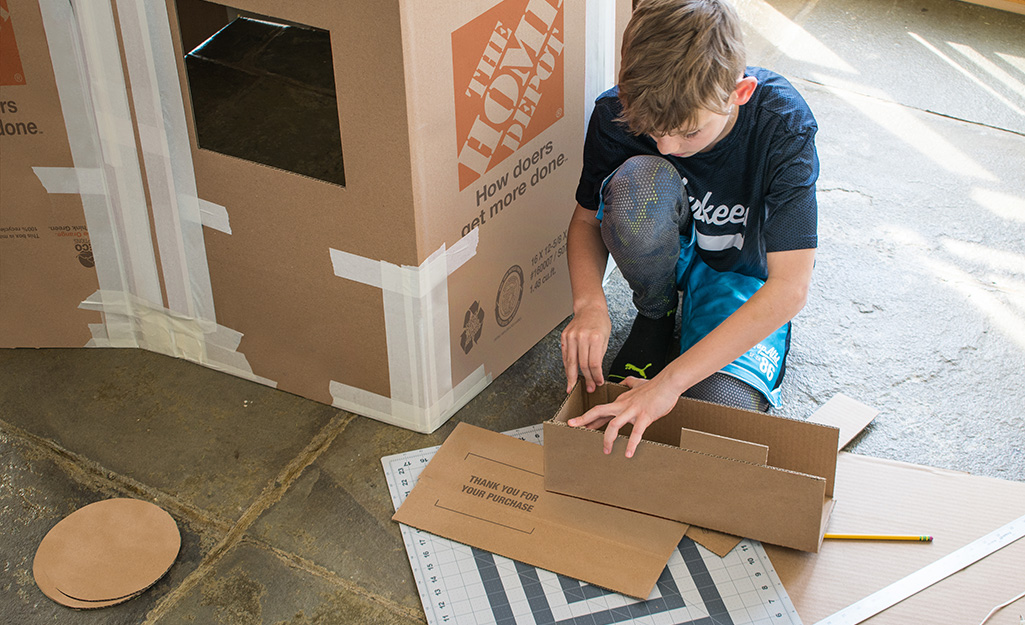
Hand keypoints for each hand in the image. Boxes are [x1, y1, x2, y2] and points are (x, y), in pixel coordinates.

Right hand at [560, 306, 611, 392]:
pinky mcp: (564, 337)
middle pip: (582, 365)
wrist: (589, 308)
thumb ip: (599, 356)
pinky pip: (566, 356)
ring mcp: (571, 337)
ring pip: (571, 363)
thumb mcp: (605, 339)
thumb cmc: (600, 322)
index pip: (594, 364)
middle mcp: (581, 337)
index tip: (598, 382)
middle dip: (585, 379)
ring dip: (572, 377)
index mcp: (594, 338)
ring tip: (573, 386)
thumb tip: (595, 374)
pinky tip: (569, 374)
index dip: (596, 376)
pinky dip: (567, 366)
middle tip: (588, 389)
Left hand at [566, 376, 680, 457]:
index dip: (588, 417)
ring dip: (608, 439)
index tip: (577, 424)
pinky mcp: (645, 416)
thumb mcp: (638, 383)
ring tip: (606, 451)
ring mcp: (633, 410)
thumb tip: (626, 381)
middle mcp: (623, 405)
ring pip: (614, 424)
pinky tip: (628, 454)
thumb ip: (630, 383)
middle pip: (599, 411)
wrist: (668, 383)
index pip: (601, 409)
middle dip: (585, 419)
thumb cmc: (655, 386)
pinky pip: (636, 432)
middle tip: (573, 427)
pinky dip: (632, 443)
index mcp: (621, 400)